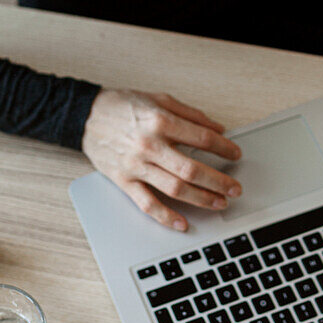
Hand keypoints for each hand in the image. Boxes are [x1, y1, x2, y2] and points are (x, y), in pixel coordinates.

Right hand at [81, 88, 242, 230]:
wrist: (86, 116)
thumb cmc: (123, 106)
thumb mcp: (160, 99)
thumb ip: (191, 114)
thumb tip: (218, 129)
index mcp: (161, 121)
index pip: (202, 139)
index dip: (224, 148)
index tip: (235, 154)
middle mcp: (150, 145)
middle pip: (193, 169)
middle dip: (219, 181)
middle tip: (235, 188)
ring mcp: (136, 166)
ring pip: (175, 188)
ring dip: (202, 199)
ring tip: (219, 203)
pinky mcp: (124, 181)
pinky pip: (147, 204)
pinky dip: (166, 216)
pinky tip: (182, 223)